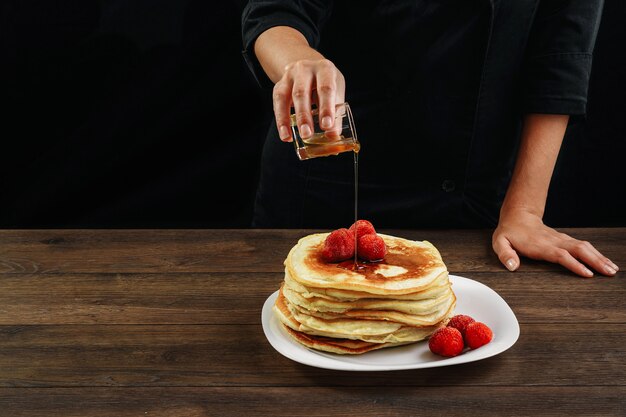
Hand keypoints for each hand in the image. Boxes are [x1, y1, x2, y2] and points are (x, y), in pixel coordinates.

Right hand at [272, 59, 344, 141]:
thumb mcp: (336, 93)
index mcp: (325, 69)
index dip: (326, 108)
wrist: (310, 68)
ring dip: (285, 119)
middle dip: (303, 116)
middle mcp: (305, 69)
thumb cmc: (327, 83)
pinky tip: (285, 134)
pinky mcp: (279, 85)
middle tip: (306, 134)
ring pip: (284, 97)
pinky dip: (280, 120)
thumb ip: (336, 115)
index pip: (326, 88)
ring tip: (289, 137)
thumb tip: (333, 136)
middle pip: (301, 92)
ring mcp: (289, 76)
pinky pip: (277, 103)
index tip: (326, 126)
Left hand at [492, 207, 618, 276]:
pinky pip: (583, 247)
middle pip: (578, 250)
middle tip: (609, 272)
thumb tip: (512, 266)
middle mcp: (554, 241)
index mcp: (540, 245)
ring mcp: (561, 240)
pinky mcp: (565, 240)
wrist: (518, 215)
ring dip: (599, 257)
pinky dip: (596, 254)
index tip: (587, 273)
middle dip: (595, 261)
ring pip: (584, 247)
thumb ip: (505, 254)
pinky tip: (605, 262)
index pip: (560, 255)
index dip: (574, 264)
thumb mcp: (500, 242)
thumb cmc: (509, 232)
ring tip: (612, 269)